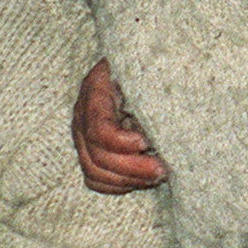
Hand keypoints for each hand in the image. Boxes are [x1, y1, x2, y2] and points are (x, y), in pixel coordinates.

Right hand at [72, 59, 165, 192]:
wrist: (148, 62)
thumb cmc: (154, 63)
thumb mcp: (152, 68)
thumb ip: (153, 88)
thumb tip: (163, 119)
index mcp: (96, 88)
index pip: (98, 129)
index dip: (121, 142)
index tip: (147, 142)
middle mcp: (83, 113)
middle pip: (95, 155)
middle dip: (132, 168)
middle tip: (163, 169)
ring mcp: (83, 134)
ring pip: (94, 172)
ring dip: (128, 179)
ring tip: (158, 175)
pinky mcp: (91, 150)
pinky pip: (96, 179)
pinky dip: (119, 185)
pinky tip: (143, 179)